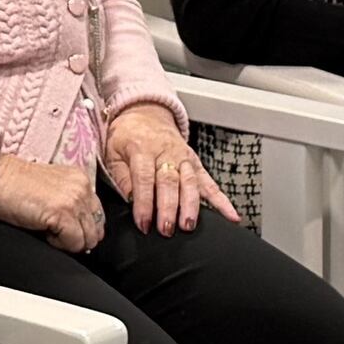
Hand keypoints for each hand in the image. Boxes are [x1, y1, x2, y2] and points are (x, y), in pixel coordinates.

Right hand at [0, 150, 104, 252]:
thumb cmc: (15, 185)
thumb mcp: (53, 188)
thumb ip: (71, 202)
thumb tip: (83, 232)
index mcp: (81, 179)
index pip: (98, 215)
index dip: (83, 228)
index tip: (66, 230)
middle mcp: (82, 187)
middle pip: (96, 230)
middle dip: (78, 237)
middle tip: (55, 232)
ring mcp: (74, 200)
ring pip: (88, 239)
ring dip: (68, 241)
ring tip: (48, 230)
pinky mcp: (63, 213)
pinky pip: (74, 243)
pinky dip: (60, 244)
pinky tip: (44, 232)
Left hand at [100, 96, 212, 233]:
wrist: (145, 114)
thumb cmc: (127, 135)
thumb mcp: (113, 152)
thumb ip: (121, 176)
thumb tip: (129, 200)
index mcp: (142, 149)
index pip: (145, 179)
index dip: (145, 203)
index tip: (144, 223)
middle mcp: (166, 153)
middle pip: (170, 182)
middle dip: (170, 208)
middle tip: (167, 229)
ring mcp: (184, 158)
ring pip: (190, 182)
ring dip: (191, 206)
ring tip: (188, 225)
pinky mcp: (196, 163)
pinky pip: (210, 183)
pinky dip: (221, 200)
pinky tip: (230, 215)